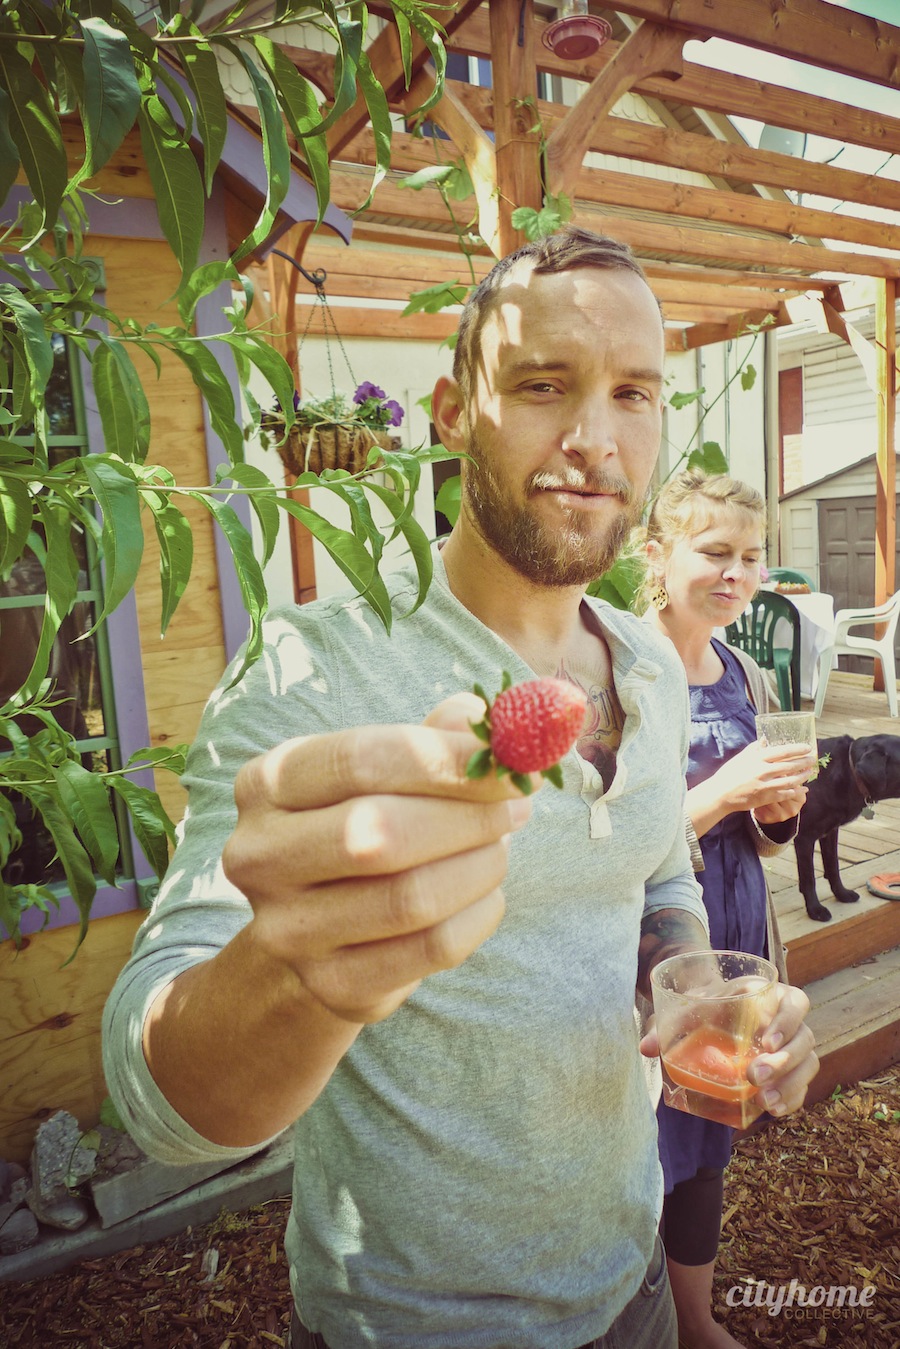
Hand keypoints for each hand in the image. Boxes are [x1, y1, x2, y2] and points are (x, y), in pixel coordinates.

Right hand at [221, 693, 537, 1025]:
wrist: (314, 932)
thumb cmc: (359, 823)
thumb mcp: (380, 772)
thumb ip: (431, 738)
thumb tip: (487, 717)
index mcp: (266, 781)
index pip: (360, 759)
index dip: (444, 757)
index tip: (510, 757)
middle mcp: (260, 854)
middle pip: (379, 832)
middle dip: (469, 815)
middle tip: (520, 802)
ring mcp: (288, 927)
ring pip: (411, 897)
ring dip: (480, 865)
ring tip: (502, 846)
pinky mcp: (332, 983)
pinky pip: (431, 948)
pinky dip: (478, 915)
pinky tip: (486, 893)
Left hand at [639, 982, 817, 1117]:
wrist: (710, 1020)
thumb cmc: (702, 1010)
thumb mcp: (685, 1011)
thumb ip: (666, 1026)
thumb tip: (646, 1048)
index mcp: (767, 995)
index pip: (794, 1002)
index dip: (787, 1021)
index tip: (766, 1041)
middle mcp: (787, 1020)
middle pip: (804, 1038)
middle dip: (784, 1060)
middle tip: (754, 1077)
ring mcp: (793, 1047)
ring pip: (808, 1063)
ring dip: (791, 1084)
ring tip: (766, 1102)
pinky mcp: (791, 1071)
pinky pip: (803, 1086)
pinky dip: (792, 1099)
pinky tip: (775, 1111)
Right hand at [697, 739, 816, 820]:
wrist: (720, 793)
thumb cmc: (729, 773)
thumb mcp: (741, 757)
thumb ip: (755, 748)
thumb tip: (764, 739)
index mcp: (757, 758)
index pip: (782, 751)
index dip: (798, 749)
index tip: (808, 747)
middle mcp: (763, 771)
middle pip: (790, 765)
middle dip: (804, 762)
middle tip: (813, 759)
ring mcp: (765, 785)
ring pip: (790, 780)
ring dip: (803, 776)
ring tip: (810, 772)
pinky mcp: (765, 798)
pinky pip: (785, 794)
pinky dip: (796, 791)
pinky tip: (803, 789)